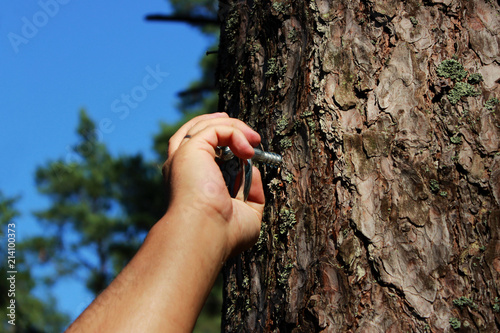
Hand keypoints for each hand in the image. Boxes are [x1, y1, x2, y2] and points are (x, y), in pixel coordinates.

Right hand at [162, 112, 264, 258]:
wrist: (206, 234)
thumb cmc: (223, 234)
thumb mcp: (247, 213)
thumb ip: (252, 191)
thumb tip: (252, 169)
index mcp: (187, 182)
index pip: (196, 152)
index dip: (217, 143)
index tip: (243, 145)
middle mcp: (181, 167)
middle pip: (193, 131)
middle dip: (218, 124)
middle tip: (244, 130)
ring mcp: (184, 156)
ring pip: (204, 125)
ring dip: (234, 127)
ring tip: (255, 140)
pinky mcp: (192, 149)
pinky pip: (216, 128)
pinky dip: (236, 132)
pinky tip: (248, 151)